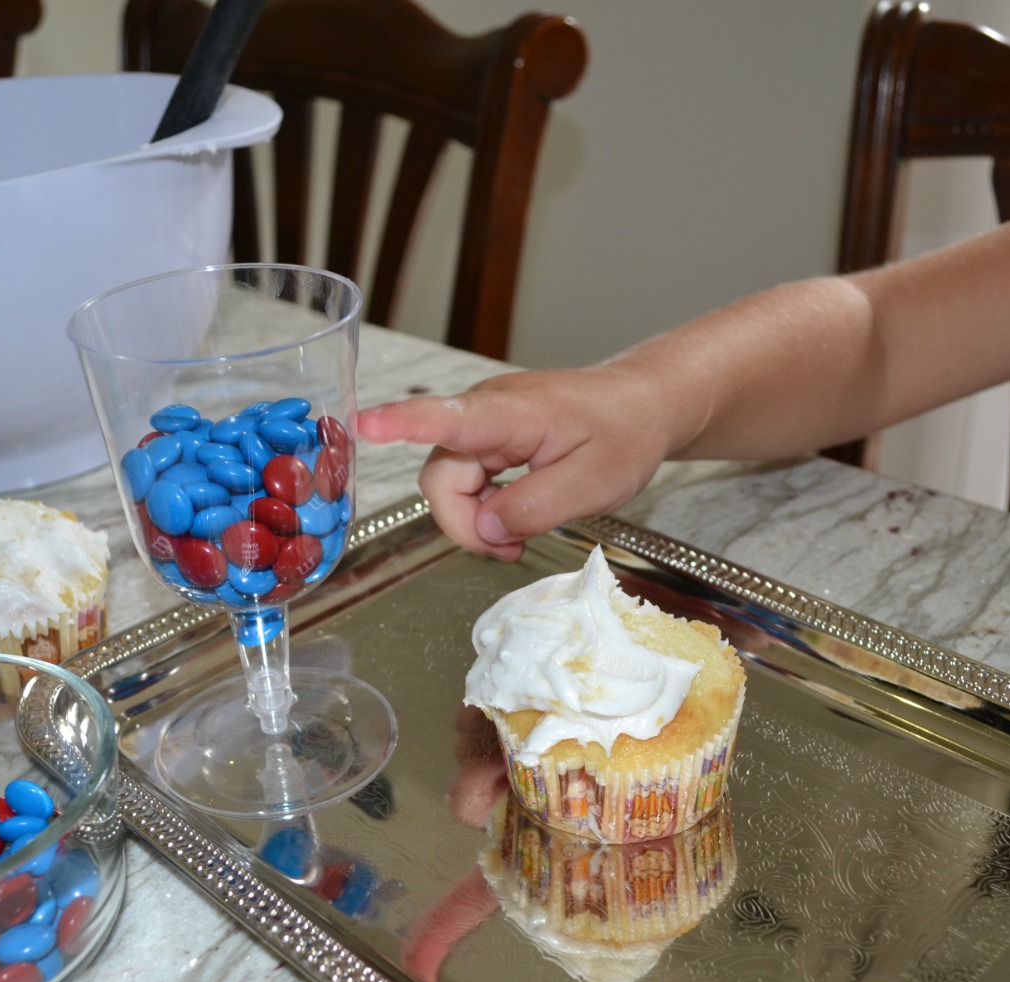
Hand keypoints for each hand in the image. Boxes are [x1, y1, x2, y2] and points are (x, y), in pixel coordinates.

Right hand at [358, 362, 683, 558]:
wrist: (645, 405)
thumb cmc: (625, 433)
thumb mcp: (591, 484)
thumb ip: (532, 509)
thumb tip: (484, 528)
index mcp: (509, 413)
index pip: (444, 417)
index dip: (401, 423)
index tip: (364, 423)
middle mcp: (485, 412)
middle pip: (440, 477)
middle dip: (465, 523)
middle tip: (513, 549)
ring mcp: (484, 425)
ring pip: (450, 484)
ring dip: (477, 519)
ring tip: (521, 535)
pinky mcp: (488, 439)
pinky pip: (467, 481)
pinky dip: (485, 509)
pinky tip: (515, 519)